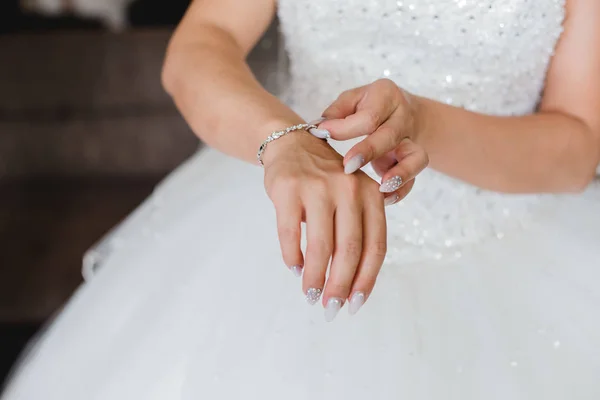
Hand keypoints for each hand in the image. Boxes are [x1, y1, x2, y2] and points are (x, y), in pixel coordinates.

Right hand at [263, 131, 386, 319]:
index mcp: (372, 194)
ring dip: (314, 278)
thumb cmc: (327, 183)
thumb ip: (358, 233)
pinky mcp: (289, 189)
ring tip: (310, 295)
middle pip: (349, 250)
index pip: (376, 246)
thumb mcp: (353, 198)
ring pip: (320, 246)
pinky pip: (290, 233)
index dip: (366, 280)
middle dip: (340, 286)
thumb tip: (351, 286)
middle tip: (330, 308)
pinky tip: (294, 269)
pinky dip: (292, 257)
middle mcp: (349, 189)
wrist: (293, 144)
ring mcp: (318, 187)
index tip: (354, 304)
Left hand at [312, 79, 428, 204]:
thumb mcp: (351, 100)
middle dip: (369, 152)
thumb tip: (319, 129)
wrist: (402, 110)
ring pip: (416, 158)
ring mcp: (411, 141)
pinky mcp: (413, 161)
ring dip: (400, 174)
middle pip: (390, 136)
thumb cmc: (367, 106)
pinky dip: (401, 190)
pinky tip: (383, 199)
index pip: (369, 115)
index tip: (322, 134)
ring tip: (381, 188)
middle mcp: (403, 118)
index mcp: (386, 96)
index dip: (344, 127)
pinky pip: (414, 178)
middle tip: (347, 166)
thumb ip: (336, 112)